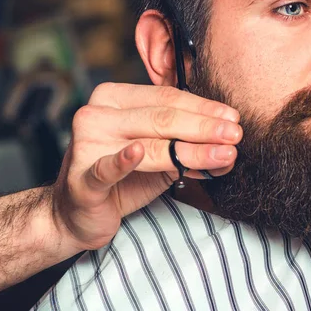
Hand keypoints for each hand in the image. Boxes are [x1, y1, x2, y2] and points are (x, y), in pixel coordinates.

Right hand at [50, 83, 240, 251]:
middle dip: (205, 127)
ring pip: (150, 144)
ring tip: (224, 154)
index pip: (167, 97)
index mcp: (115, 97)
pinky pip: (106, 168)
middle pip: (162, 117)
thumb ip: (185, 141)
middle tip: (235, 135)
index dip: (203, 107)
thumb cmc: (121, 176)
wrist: (76, 213)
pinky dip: (123, 161)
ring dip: (192, 150)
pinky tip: (138, 153)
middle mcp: (97, 114)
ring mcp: (86, 144)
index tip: (232, 117)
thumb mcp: (157, 153)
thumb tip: (228, 138)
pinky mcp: (82, 178)